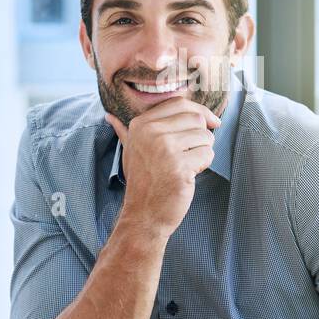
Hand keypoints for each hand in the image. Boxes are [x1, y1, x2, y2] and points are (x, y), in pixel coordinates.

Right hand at [105, 97, 220, 238]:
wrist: (144, 215)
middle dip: (202, 135)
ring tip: (186, 165)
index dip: (199, 111)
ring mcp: (165, 149)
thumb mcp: (130, 151)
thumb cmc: (142, 181)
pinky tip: (188, 175)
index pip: (180, 103)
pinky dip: (204, 165)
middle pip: (196, 118)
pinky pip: (207, 154)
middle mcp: (151, 133)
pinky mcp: (179, 167)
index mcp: (141, 124)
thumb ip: (124, 131)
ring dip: (203, 151)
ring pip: (205, 136)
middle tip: (190, 153)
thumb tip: (109, 116)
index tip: (210, 122)